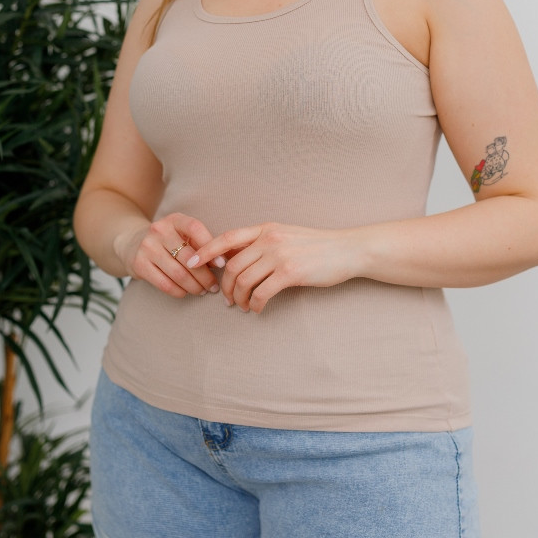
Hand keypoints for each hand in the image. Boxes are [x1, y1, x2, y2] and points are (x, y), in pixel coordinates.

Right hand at [113, 213, 225, 298]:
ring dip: (194, 286)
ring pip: (178, 273)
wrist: (131, 243)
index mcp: (174, 219)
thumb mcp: (181, 234)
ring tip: (203, 291)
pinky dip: (179, 291)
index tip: (222, 264)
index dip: (210, 247)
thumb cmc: (167, 241)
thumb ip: (199, 243)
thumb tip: (222, 261)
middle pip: (189, 257)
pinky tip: (185, 292)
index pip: (195, 229)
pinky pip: (164, 284)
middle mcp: (159, 230)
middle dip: (205, 276)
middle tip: (214, 286)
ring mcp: (147, 247)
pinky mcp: (139, 264)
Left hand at [187, 223, 355, 312]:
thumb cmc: (317, 246)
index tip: (190, 261)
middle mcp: (269, 239)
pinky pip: (262, 292)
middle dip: (226, 286)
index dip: (206, 250)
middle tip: (227, 299)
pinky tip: (258, 309)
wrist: (347, 250)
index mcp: (266, 228)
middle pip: (232, 265)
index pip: (227, 237)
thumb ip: (263, 242)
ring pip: (244, 280)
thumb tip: (236, 256)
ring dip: (240, 298)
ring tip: (243, 306)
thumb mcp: (286, 235)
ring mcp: (279, 255)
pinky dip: (256, 304)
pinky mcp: (290, 273)